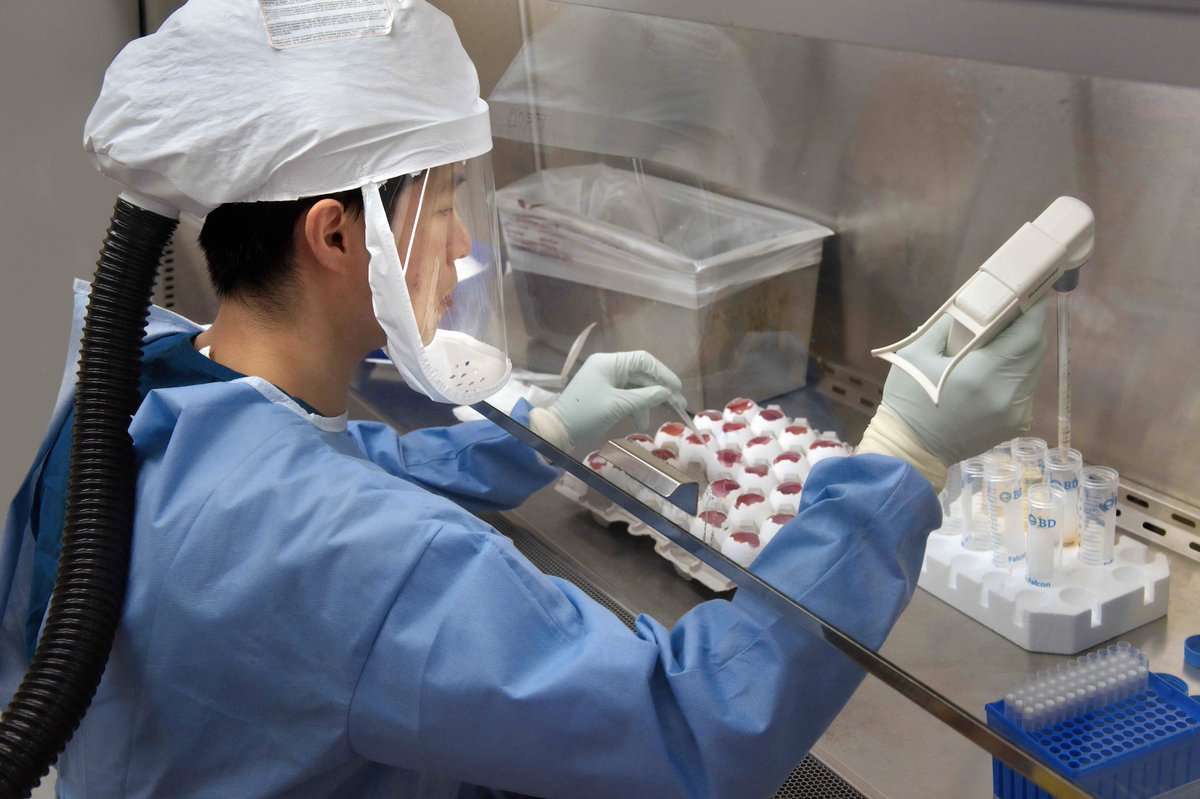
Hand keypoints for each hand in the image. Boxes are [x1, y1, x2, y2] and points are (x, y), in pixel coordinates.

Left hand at [530, 351, 684, 448]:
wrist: (557, 431)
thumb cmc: (586, 414)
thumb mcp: (618, 406)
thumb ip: (645, 397)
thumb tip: (667, 393)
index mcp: (609, 362)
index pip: (643, 360)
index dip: (663, 373)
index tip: (677, 389)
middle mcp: (608, 366)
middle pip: (641, 374)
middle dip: (658, 390)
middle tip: (678, 405)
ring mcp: (605, 379)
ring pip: (634, 386)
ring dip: (645, 402)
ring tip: (648, 421)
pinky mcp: (603, 392)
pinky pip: (625, 395)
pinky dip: (634, 406)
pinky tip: (638, 421)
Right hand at [858, 299, 1047, 489]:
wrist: (910, 449)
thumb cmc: (909, 400)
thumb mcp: (915, 354)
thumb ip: (945, 326)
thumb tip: (970, 306)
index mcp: (983, 372)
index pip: (1027, 332)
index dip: (1033, 309)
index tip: (1031, 293)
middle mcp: (1007, 392)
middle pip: (1035, 349)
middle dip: (1028, 328)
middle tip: (1012, 314)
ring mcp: (1015, 411)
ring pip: (1033, 370)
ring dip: (1022, 352)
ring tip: (1000, 344)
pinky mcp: (1014, 424)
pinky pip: (1025, 391)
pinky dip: (1016, 376)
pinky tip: (995, 374)